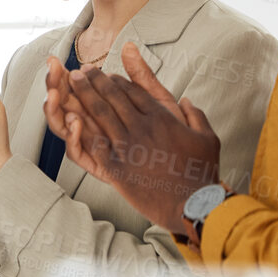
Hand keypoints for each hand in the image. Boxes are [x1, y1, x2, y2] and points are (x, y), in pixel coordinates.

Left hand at [45, 42, 222, 229]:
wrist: (192, 204)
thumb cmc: (203, 173)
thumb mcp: (207, 137)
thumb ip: (196, 115)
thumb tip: (187, 100)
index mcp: (162, 118)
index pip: (134, 91)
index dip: (117, 81)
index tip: (106, 75)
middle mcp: (141, 128)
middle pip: (113, 97)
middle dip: (94, 81)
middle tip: (81, 72)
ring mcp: (126, 147)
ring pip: (100, 113)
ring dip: (84, 95)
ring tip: (72, 82)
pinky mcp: (115, 167)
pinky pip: (93, 142)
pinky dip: (80, 128)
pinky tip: (70, 116)